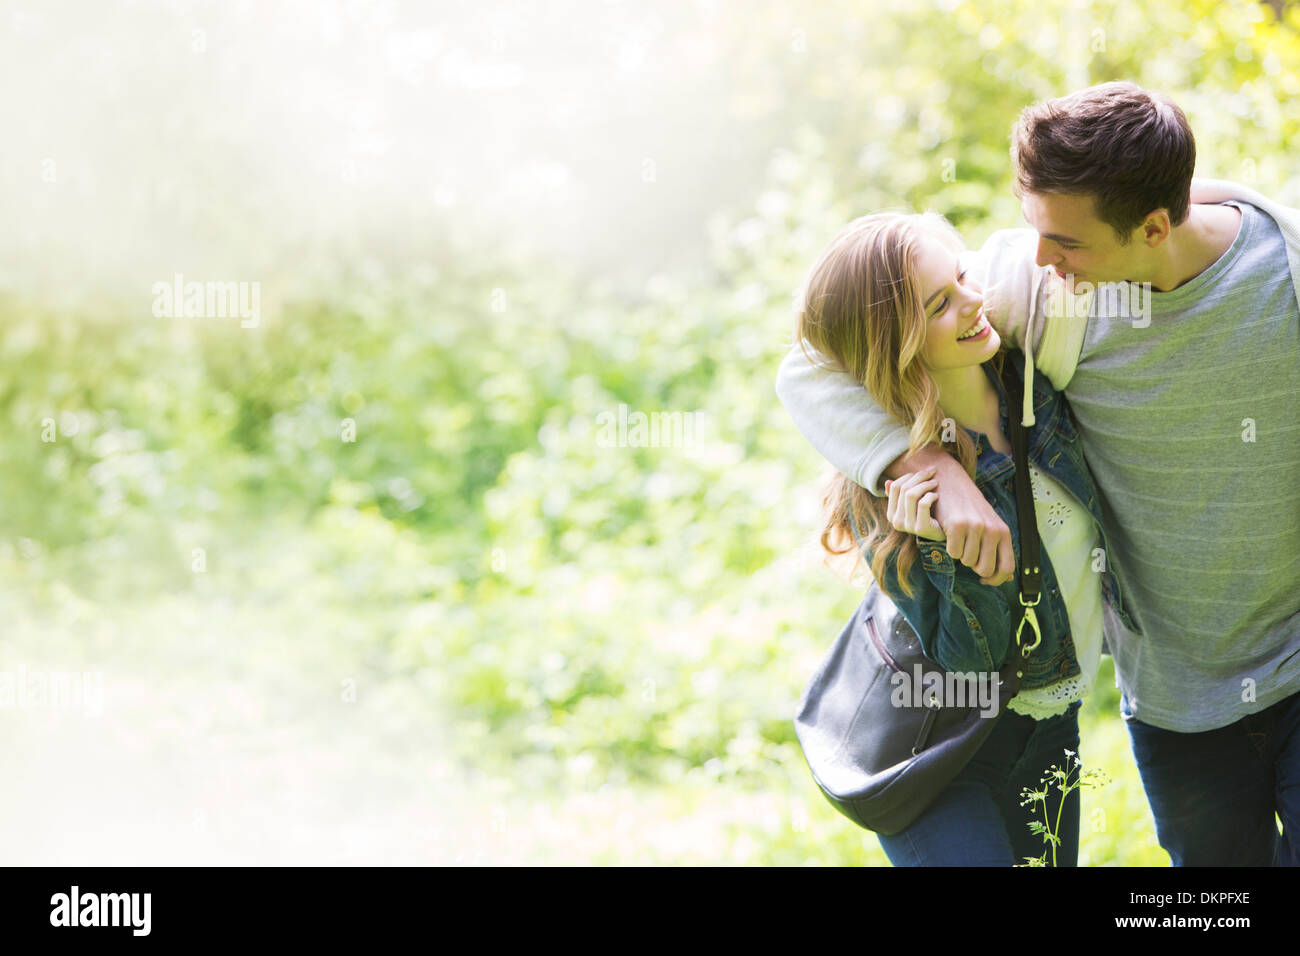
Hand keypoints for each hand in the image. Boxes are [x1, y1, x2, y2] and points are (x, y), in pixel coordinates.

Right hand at [884, 448, 1014, 585]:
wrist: (951, 482)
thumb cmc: (969, 508)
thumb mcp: (989, 526)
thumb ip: (999, 549)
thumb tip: (1007, 578)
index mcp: (1003, 532)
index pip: (1006, 569)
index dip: (994, 580)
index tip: (983, 580)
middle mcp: (992, 530)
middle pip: (984, 569)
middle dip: (973, 566)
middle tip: (967, 552)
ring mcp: (975, 527)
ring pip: (966, 561)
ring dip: (960, 554)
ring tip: (959, 538)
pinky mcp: (957, 525)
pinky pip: (952, 552)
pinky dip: (949, 547)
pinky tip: (950, 534)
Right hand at [884, 468, 944, 541]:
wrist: (942, 532)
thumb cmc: (927, 515)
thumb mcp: (912, 504)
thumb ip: (900, 495)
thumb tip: (887, 482)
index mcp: (891, 514)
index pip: (894, 487)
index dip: (908, 476)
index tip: (921, 472)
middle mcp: (896, 521)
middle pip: (904, 489)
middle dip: (919, 477)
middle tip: (932, 473)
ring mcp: (908, 526)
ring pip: (911, 495)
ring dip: (925, 484)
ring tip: (935, 483)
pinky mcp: (921, 528)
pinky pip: (923, 504)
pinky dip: (931, 496)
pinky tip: (937, 495)